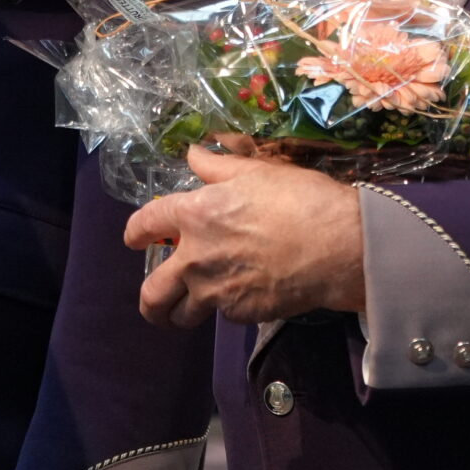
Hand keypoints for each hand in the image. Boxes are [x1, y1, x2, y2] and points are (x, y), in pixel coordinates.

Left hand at [124, 148, 363, 327]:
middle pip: (152, 292)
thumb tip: (191, 154)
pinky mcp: (240, 314)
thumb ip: (216, 166)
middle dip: (150, 303)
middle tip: (155, 303)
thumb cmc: (298, 200)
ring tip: (190, 311)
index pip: (146, 224)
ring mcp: (215, 292)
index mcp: (194, 216)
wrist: (337, 247)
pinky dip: (227, 308)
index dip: (134, 232)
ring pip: (183, 314)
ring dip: (182, 314)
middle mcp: (194, 258)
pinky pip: (223, 315)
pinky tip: (243, 296)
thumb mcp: (255, 171)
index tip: (132, 240)